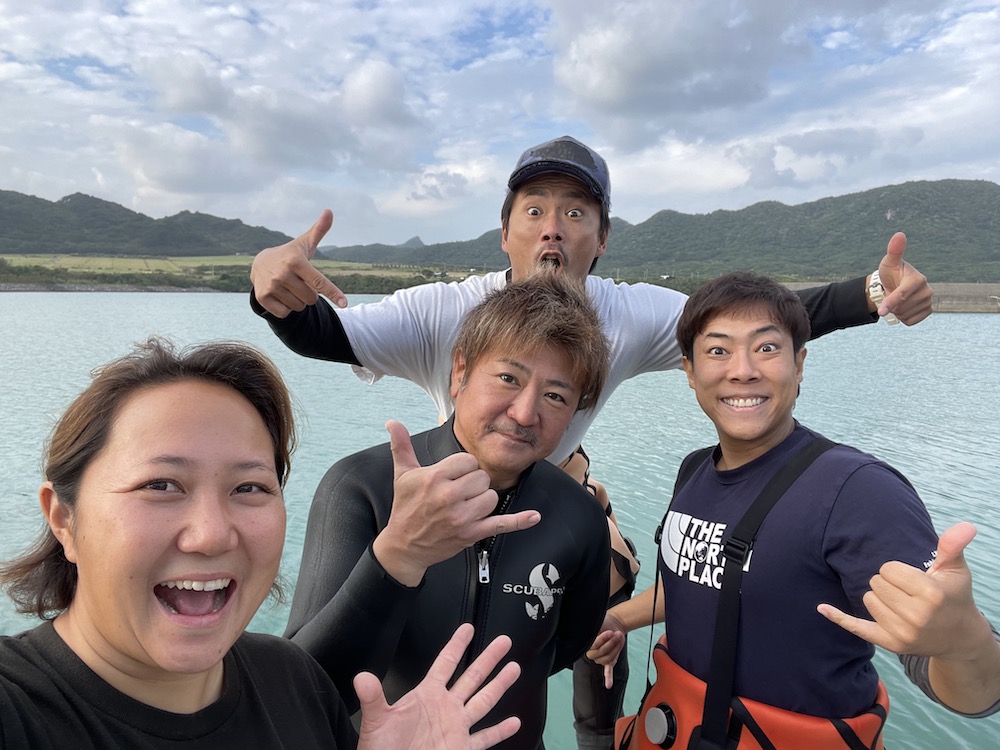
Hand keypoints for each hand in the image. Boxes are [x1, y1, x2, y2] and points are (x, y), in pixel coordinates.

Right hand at [249, 209, 347, 316]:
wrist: (259, 263)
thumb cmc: (290, 255)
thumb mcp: (304, 243)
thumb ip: (319, 230)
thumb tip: (329, 211)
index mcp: (296, 261)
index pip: (319, 281)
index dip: (333, 293)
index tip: (344, 303)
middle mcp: (283, 273)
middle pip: (311, 299)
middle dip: (310, 294)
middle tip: (300, 283)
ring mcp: (271, 285)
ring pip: (298, 307)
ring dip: (297, 301)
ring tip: (289, 287)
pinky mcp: (262, 297)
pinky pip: (285, 313)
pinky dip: (286, 308)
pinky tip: (280, 295)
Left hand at [355, 623, 521, 749]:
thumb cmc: (382, 749)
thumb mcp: (377, 721)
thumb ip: (373, 698)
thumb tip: (361, 678)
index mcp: (427, 696)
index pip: (445, 663)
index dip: (457, 645)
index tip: (468, 628)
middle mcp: (445, 708)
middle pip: (472, 677)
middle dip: (488, 658)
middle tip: (504, 641)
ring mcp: (456, 728)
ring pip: (483, 702)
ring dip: (499, 686)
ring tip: (514, 668)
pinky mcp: (462, 749)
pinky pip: (484, 739)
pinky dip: (500, 732)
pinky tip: (513, 722)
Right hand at [372, 420, 541, 585]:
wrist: (404, 546)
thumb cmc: (405, 508)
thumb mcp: (402, 474)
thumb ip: (401, 446)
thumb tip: (393, 422)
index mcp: (435, 478)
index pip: (468, 461)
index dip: (463, 468)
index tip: (452, 477)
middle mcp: (449, 496)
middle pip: (482, 478)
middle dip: (473, 484)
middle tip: (456, 494)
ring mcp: (462, 517)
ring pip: (491, 497)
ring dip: (482, 501)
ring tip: (465, 506)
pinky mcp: (472, 534)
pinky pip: (502, 524)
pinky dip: (520, 521)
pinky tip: (534, 516)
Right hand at [586, 612, 626, 688]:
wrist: (613, 623)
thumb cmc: (603, 623)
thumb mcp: (596, 624)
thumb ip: (591, 630)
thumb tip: (591, 631)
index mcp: (586, 645)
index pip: (594, 647)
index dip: (602, 640)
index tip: (609, 632)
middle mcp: (592, 654)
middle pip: (602, 654)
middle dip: (611, 644)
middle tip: (617, 634)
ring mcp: (601, 658)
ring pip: (608, 658)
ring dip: (616, 649)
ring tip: (619, 637)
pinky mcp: (609, 661)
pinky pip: (607, 671)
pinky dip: (608, 678)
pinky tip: (608, 685)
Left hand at [818, 523, 983, 658]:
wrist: (960, 636)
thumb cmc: (954, 596)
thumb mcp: (955, 570)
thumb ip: (953, 546)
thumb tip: (966, 525)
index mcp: (930, 594)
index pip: (888, 569)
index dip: (897, 570)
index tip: (913, 578)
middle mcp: (917, 615)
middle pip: (876, 583)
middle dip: (888, 583)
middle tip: (908, 592)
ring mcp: (903, 633)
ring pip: (868, 599)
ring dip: (880, 598)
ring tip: (902, 604)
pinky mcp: (891, 644)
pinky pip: (857, 628)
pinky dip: (839, 617)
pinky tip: (822, 607)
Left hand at [873, 232, 933, 325]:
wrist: (895, 285)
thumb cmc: (891, 272)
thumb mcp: (889, 262)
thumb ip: (894, 250)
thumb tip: (899, 235)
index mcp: (918, 279)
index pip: (901, 295)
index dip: (890, 303)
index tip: (881, 311)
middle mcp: (927, 290)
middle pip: (901, 308)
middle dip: (891, 305)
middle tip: (891, 294)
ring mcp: (929, 301)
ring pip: (905, 315)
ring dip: (897, 311)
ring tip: (897, 300)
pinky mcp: (928, 311)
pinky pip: (910, 322)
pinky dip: (903, 318)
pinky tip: (904, 307)